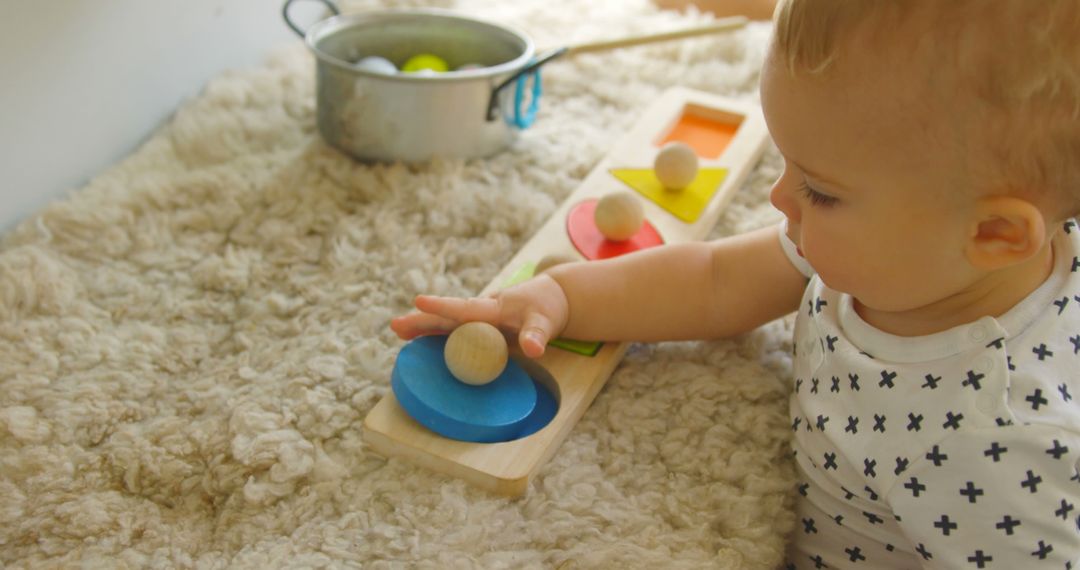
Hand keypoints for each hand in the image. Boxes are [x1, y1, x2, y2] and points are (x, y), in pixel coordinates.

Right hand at [389, 274, 569, 357]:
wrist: (551, 298)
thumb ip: (537, 335)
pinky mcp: (480, 329)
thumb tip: (534, 350)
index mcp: (492, 308)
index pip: (464, 308)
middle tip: (395, 325)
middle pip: (447, 317)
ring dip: (423, 327)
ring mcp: (479, 320)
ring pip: (446, 323)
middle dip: (422, 319)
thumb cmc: (547, 308)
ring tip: (397, 330)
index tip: (418, 300)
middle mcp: (481, 312)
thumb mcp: (545, 322)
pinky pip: (454, 332)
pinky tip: (419, 342)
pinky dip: (436, 335)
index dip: (442, 306)